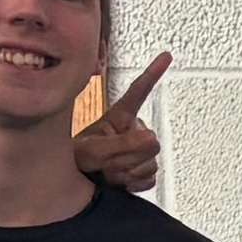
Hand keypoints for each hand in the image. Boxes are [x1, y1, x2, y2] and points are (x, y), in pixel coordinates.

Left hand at [75, 52, 171, 195]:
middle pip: (151, 144)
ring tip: (107, 174)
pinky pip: (150, 179)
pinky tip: (119, 183)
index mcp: (118, 118)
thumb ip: (120, 145)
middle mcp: (133, 132)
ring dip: (128, 173)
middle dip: (128, 158)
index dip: (152, 74)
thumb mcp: (90, 151)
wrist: (76, 185)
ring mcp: (140, 153)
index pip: (138, 92)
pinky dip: (134, 184)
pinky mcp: (144, 172)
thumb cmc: (75, 163)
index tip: (166, 56)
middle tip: (105, 165)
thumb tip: (153, 139)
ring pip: (150, 164)